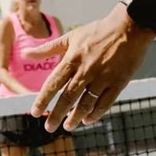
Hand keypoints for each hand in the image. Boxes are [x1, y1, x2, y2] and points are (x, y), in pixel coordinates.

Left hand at [25, 3, 153, 131]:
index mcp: (72, 59)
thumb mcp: (71, 37)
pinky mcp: (119, 82)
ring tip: (68, 126)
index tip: (35, 112)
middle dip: (57, 115)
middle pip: (68, 97)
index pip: (54, 83)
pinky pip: (105, 103)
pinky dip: (96, 113)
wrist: (130, 27)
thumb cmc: (98, 31)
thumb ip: (48, 48)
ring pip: (86, 103)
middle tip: (49, 128)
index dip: (43, 99)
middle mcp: (86, 70)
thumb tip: (26, 54)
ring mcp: (103, 77)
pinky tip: (87, 120)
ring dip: (75, 117)